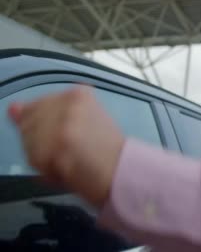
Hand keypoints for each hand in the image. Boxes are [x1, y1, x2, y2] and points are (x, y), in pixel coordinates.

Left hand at [8, 85, 124, 207]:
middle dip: (41, 140)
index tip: (67, 137)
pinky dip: (46, 169)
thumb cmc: (107, 150)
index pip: (37, 105)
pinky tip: (66, 168)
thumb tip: (12, 108)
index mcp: (78, 93)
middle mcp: (68, 102)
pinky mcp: (57, 144)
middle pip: (29, 121)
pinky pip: (33, 158)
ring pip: (28, 140)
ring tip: (68, 159)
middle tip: (68, 150)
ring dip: (42, 155)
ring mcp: (61, 122)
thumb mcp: (80, 121)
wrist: (123, 172)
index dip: (46, 127)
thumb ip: (45, 112)